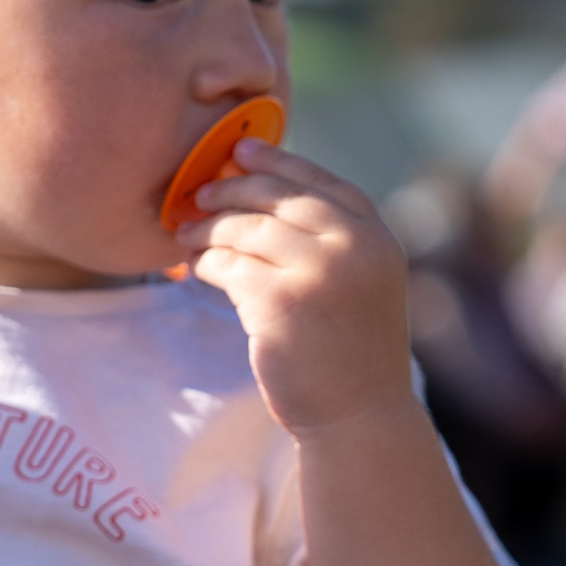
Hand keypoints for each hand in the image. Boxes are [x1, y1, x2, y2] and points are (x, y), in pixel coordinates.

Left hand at [176, 137, 413, 435]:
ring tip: (188, 236)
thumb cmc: (350, 352)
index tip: (244, 149)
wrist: (358, 416)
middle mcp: (353, 248)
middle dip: (234, 189)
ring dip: (210, 228)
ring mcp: (318, 274)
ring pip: (247, 229)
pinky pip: (228, 266)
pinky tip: (197, 269)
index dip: (280, 162)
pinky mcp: (279, 304)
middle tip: (202, 193)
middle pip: (280, 197)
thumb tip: (263, 191)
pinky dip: (207, 263)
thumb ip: (330, 240)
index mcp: (377, 238)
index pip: (323, 182)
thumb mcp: (360, 283)